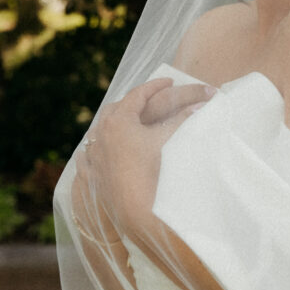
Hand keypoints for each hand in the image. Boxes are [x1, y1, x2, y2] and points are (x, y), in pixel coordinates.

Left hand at [73, 78, 216, 240]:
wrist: (136, 208)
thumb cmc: (152, 170)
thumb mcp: (168, 140)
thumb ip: (183, 120)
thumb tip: (201, 106)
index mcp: (119, 120)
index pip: (138, 95)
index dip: (155, 86)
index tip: (169, 81)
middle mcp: (101, 133)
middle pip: (115, 108)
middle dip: (133, 101)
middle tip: (149, 98)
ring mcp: (94, 154)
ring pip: (99, 130)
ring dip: (113, 122)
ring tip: (127, 120)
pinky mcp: (91, 173)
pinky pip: (88, 155)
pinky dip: (96, 147)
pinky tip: (99, 150)